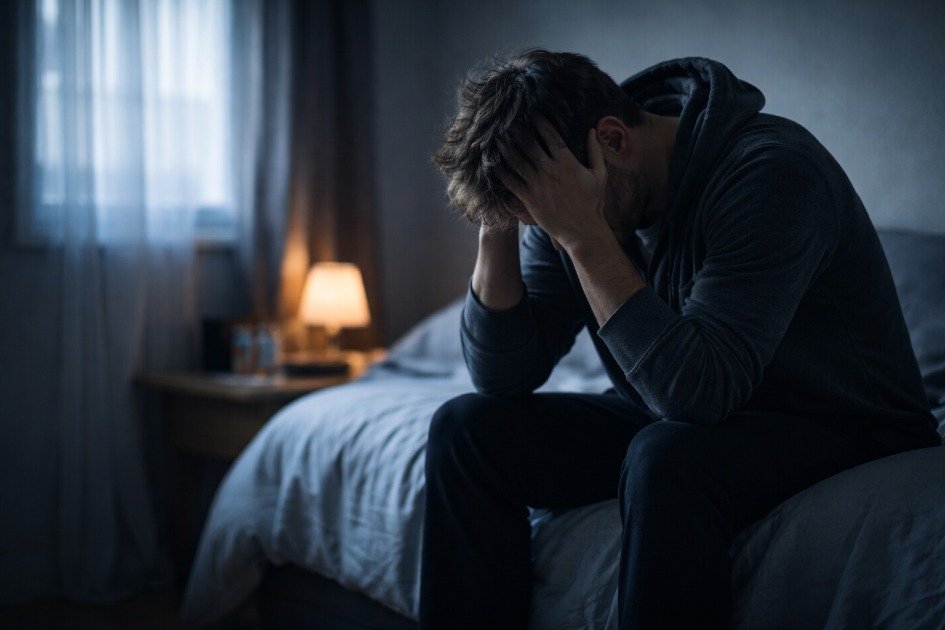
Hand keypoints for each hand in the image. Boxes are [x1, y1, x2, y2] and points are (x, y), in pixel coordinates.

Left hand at [496, 117, 608, 251]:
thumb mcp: (599, 175)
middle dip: (517, 130)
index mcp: (567, 162)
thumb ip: (595, 151)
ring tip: (496, 137)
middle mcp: (550, 170)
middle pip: (529, 144)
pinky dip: (501, 172)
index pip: (550, 135)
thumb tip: (592, 130)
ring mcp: (538, 185)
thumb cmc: (593, 203)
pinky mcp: (529, 199)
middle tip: (507, 120)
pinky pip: (511, 183)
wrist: (583, 230)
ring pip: (517, 161)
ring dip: (505, 148)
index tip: (531, 112)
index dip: (539, 122)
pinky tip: (492, 164)